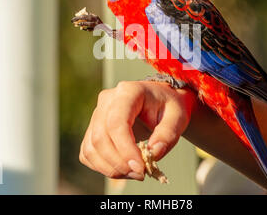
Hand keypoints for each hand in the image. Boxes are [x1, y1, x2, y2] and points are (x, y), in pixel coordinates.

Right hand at [79, 81, 196, 180]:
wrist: (161, 100)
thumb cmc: (169, 106)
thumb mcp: (178, 117)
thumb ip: (167, 134)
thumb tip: (152, 154)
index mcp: (128, 91)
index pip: (117, 122)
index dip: (125, 149)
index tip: (141, 168)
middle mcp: (107, 100)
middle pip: (100, 137)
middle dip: (119, 163)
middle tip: (142, 174)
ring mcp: (98, 113)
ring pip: (91, 147)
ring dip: (111, 168)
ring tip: (135, 173)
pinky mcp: (94, 128)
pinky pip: (88, 152)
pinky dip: (103, 167)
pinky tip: (123, 169)